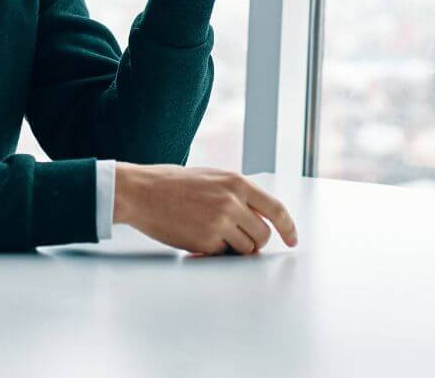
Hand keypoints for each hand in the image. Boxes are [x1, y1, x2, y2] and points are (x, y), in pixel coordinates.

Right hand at [113, 164, 297, 254]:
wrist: (141, 192)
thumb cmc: (173, 184)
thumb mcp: (211, 177)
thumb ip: (236, 193)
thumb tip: (257, 217)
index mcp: (236, 182)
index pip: (276, 209)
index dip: (289, 227)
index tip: (293, 240)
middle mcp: (232, 202)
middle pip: (263, 235)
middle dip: (254, 241)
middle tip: (236, 238)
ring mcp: (219, 223)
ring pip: (246, 249)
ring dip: (234, 248)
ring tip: (211, 234)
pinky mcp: (205, 242)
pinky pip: (222, 256)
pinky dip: (214, 252)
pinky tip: (196, 237)